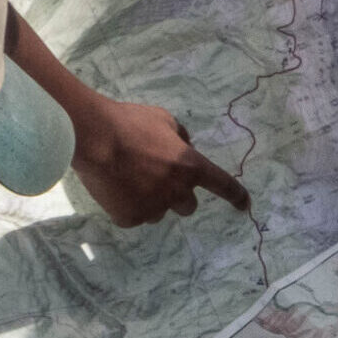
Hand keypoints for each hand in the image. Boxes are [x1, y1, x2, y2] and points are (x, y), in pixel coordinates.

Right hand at [71, 97, 250, 225]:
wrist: (93, 138)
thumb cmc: (130, 122)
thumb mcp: (163, 119)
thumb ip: (179, 136)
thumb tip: (183, 146)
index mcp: (190, 167)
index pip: (222, 184)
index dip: (235, 195)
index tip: (245, 205)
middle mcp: (176, 192)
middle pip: (188, 206)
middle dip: (178, 195)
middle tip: (158, 179)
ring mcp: (153, 208)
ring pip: (159, 211)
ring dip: (151, 200)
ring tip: (129, 179)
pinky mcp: (129, 218)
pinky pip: (134, 216)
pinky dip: (128, 205)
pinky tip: (115, 187)